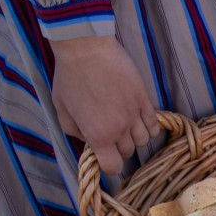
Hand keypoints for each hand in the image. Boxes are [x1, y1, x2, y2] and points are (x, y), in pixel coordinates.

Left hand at [50, 36, 160, 174]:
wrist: (86, 49)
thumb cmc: (69, 77)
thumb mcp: (61, 109)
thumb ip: (74, 131)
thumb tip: (87, 139)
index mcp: (97, 135)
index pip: (113, 167)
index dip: (109, 164)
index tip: (105, 156)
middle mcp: (119, 129)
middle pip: (129, 152)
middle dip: (120, 147)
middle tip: (111, 135)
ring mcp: (134, 114)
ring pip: (144, 140)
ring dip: (135, 137)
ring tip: (127, 126)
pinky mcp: (144, 100)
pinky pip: (154, 123)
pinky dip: (149, 126)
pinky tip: (140, 120)